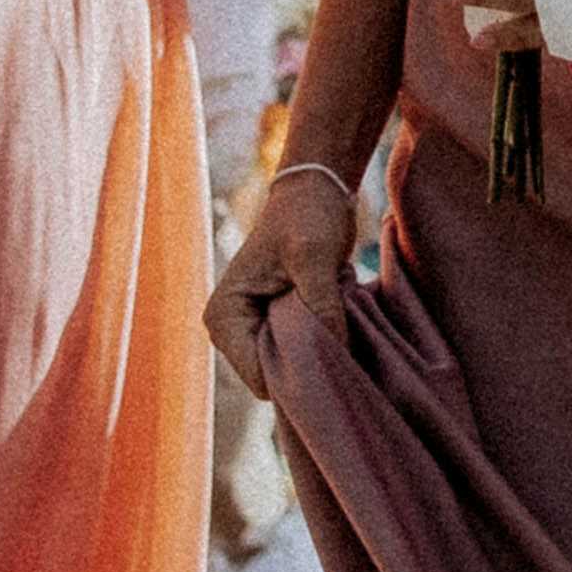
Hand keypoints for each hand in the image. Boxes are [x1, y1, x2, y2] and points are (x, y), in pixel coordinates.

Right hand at [209, 159, 357, 391]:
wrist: (315, 192)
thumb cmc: (307, 215)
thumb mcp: (313, 256)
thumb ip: (320, 305)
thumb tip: (335, 353)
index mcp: (225, 317)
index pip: (260, 376)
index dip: (299, 372)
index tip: (336, 354)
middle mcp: (233, 332)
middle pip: (275, 379)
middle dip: (311, 366)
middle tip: (346, 339)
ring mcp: (255, 332)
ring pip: (292, 371)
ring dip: (322, 355)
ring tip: (343, 322)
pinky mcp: (277, 328)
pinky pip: (303, 356)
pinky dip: (326, 345)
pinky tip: (344, 324)